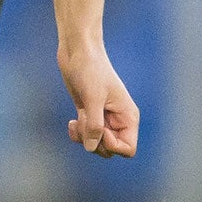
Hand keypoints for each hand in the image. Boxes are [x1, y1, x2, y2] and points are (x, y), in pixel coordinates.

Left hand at [60, 43, 138, 157]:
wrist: (78, 51)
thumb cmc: (90, 69)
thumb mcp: (93, 98)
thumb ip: (94, 125)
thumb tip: (92, 148)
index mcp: (128, 116)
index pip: (128, 149)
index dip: (112, 145)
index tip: (100, 128)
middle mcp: (118, 120)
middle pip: (111, 150)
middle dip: (95, 141)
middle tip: (86, 119)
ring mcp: (103, 118)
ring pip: (96, 145)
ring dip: (84, 137)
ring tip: (78, 118)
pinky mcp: (89, 115)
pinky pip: (86, 137)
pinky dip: (78, 134)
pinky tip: (72, 120)